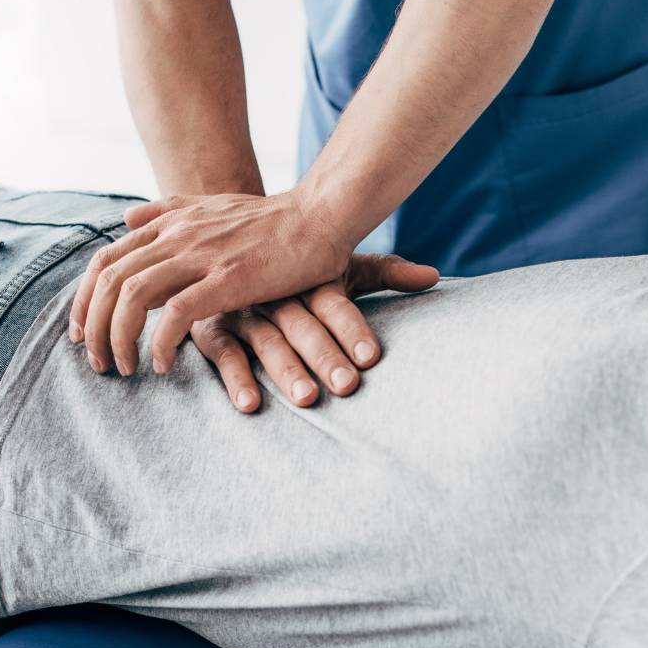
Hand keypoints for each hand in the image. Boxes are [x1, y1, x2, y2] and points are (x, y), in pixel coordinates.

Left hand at [67, 189, 355, 376]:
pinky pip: (175, 314)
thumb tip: (127, 219)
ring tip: (123, 368)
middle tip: (97, 362)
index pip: (106, 261)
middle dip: (93, 327)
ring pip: (132, 297)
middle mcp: (177, 236)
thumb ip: (168, 211)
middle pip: (109, 282)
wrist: (320, 216)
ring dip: (119, 339)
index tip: (84, 332)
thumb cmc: (275, 220)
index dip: (85, 299)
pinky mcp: (228, 279)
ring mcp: (201, 256)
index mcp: (170, 223)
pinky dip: (160, 343)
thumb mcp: (213, 205)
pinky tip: (163, 364)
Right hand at [189, 253, 438, 411]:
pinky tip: (250, 404)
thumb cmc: (297, 268)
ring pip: (267, 341)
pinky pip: (223, 354)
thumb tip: (435, 276)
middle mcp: (276, 292)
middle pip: (303, 325)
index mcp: (307, 277)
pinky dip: (235, 378)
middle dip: (325, 355)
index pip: (333, 302)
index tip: (371, 356)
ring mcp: (243, 310)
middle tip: (347, 386)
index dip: (351, 328)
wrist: (225, 244)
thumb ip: (387, 273)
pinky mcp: (212, 329)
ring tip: (307, 398)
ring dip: (286, 370)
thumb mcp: (340, 267)